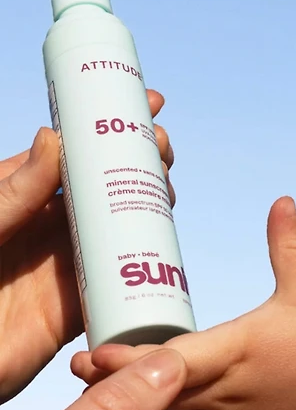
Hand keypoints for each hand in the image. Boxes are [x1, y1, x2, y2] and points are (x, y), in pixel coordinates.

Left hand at [0, 90, 174, 402]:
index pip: (72, 152)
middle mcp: (47, 226)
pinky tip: (165, 236)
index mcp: (18, 197)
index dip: (107, 127)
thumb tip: (55, 138)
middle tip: (161, 143)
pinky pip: (121, 278)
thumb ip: (12, 193)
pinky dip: (146, 259)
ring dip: (149, 199)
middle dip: (139, 157)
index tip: (143, 104)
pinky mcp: (79, 305)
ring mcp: (66, 262)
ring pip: (121, 223)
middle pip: (104, 183)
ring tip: (165, 183)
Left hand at [73, 196, 295, 409]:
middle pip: (154, 399)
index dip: (127, 360)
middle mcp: (228, 392)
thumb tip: (281, 199)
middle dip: (111, 388)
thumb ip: (289, 241)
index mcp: (238, 350)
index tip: (92, 352)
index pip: (171, 360)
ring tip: (102, 401)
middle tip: (77, 371)